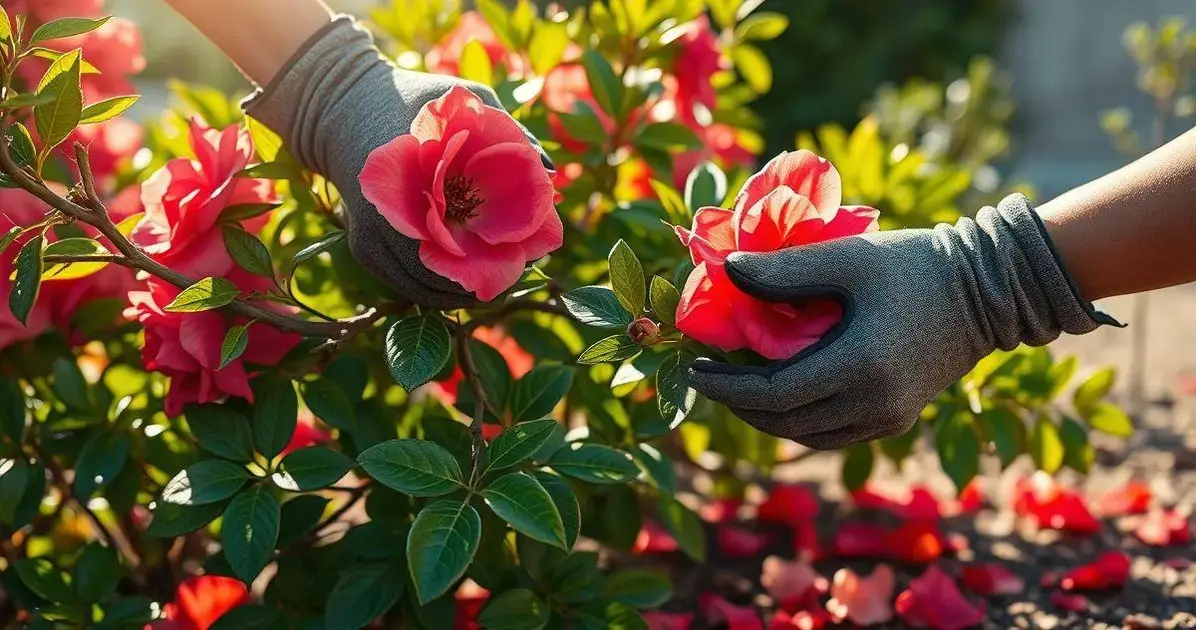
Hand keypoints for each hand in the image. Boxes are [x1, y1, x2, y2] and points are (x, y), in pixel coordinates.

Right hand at [243, 17, 550, 308]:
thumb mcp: (466, 103)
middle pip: (438, 281)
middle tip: (510, 279)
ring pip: (420, 291)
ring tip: (490, 284)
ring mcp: (368, 239)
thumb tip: (551, 172)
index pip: (455, 251)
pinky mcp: (362, 248)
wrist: (342, 104)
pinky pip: (403, 284)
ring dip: (456, 294)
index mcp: (412, 188)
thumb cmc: (412, 98)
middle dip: (476, 284)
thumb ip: (511, 133)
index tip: (522, 263)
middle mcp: (385, 222)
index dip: (491, 264)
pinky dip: (433, 289)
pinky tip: (461, 280)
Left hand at [686, 195, 1116, 449]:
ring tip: (734, 386)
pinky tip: (777, 394)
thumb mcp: (849, 258)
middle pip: (783, 422)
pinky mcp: (896, 419)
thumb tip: (726, 271)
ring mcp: (888, 418)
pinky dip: (797, 420)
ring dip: (765, 416)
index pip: (772, 395)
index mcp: (859, 366)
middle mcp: (874, 404)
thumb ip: (784, 269)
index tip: (693, 368)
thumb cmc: (916, 265)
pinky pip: (830, 433)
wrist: (991, 290)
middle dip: (737, 404)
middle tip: (706, 377)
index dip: (725, 387)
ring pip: (806, 435)